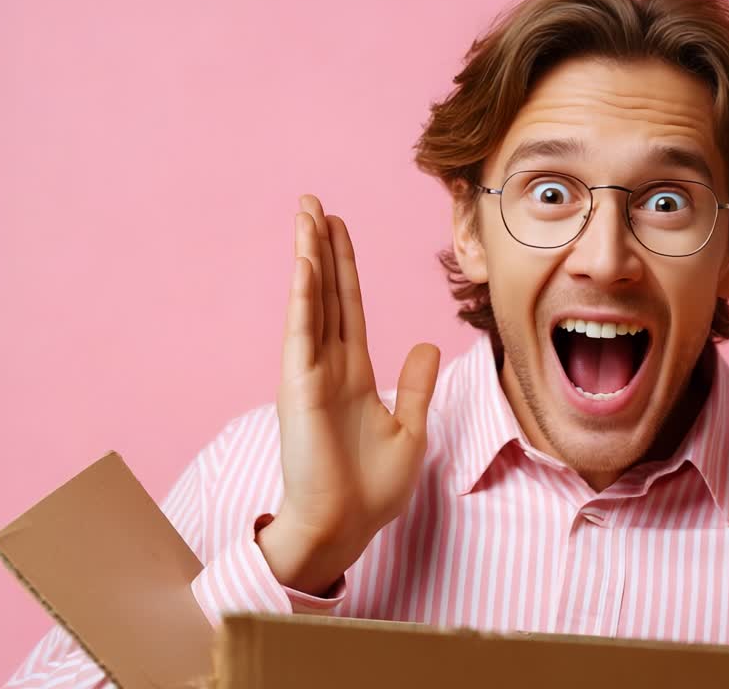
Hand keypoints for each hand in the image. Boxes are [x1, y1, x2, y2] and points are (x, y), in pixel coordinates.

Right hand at [258, 194, 439, 595]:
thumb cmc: (372, 489)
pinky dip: (303, 298)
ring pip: (310, 303)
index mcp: (354, 374)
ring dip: (307, 258)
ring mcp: (310, 375)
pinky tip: (304, 264)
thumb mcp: (410, 430)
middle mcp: (328, 367)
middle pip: (325, 293)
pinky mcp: (300, 389)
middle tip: (312, 202)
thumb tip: (428, 344)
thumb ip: (416, 385)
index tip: (338, 227)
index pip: (349, 307)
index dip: (344, 266)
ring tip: (304, 215)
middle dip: (320, 247)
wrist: (345, 526)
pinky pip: (302, 334)